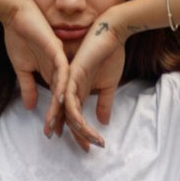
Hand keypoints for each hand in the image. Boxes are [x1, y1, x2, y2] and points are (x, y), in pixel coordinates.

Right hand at [0, 0, 71, 123]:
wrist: (15, 14)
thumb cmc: (19, 37)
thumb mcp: (21, 68)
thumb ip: (27, 86)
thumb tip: (29, 107)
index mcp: (52, 73)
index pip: (57, 101)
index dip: (57, 118)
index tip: (54, 135)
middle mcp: (60, 69)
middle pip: (67, 98)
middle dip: (69, 120)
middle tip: (74, 140)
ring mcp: (60, 60)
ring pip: (67, 88)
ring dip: (66, 108)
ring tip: (68, 126)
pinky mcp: (57, 50)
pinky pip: (63, 71)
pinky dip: (62, 86)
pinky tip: (63, 100)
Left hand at [46, 15, 124, 150]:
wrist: (112, 33)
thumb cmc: (111, 56)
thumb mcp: (109, 85)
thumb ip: (104, 103)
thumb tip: (104, 122)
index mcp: (79, 92)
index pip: (75, 116)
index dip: (81, 132)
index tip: (90, 146)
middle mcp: (71, 88)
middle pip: (68, 116)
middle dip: (76, 133)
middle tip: (84, 148)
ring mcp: (70, 81)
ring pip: (66, 109)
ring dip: (74, 125)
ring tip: (82, 138)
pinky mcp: (72, 72)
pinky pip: (67, 93)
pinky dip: (68, 106)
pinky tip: (74, 119)